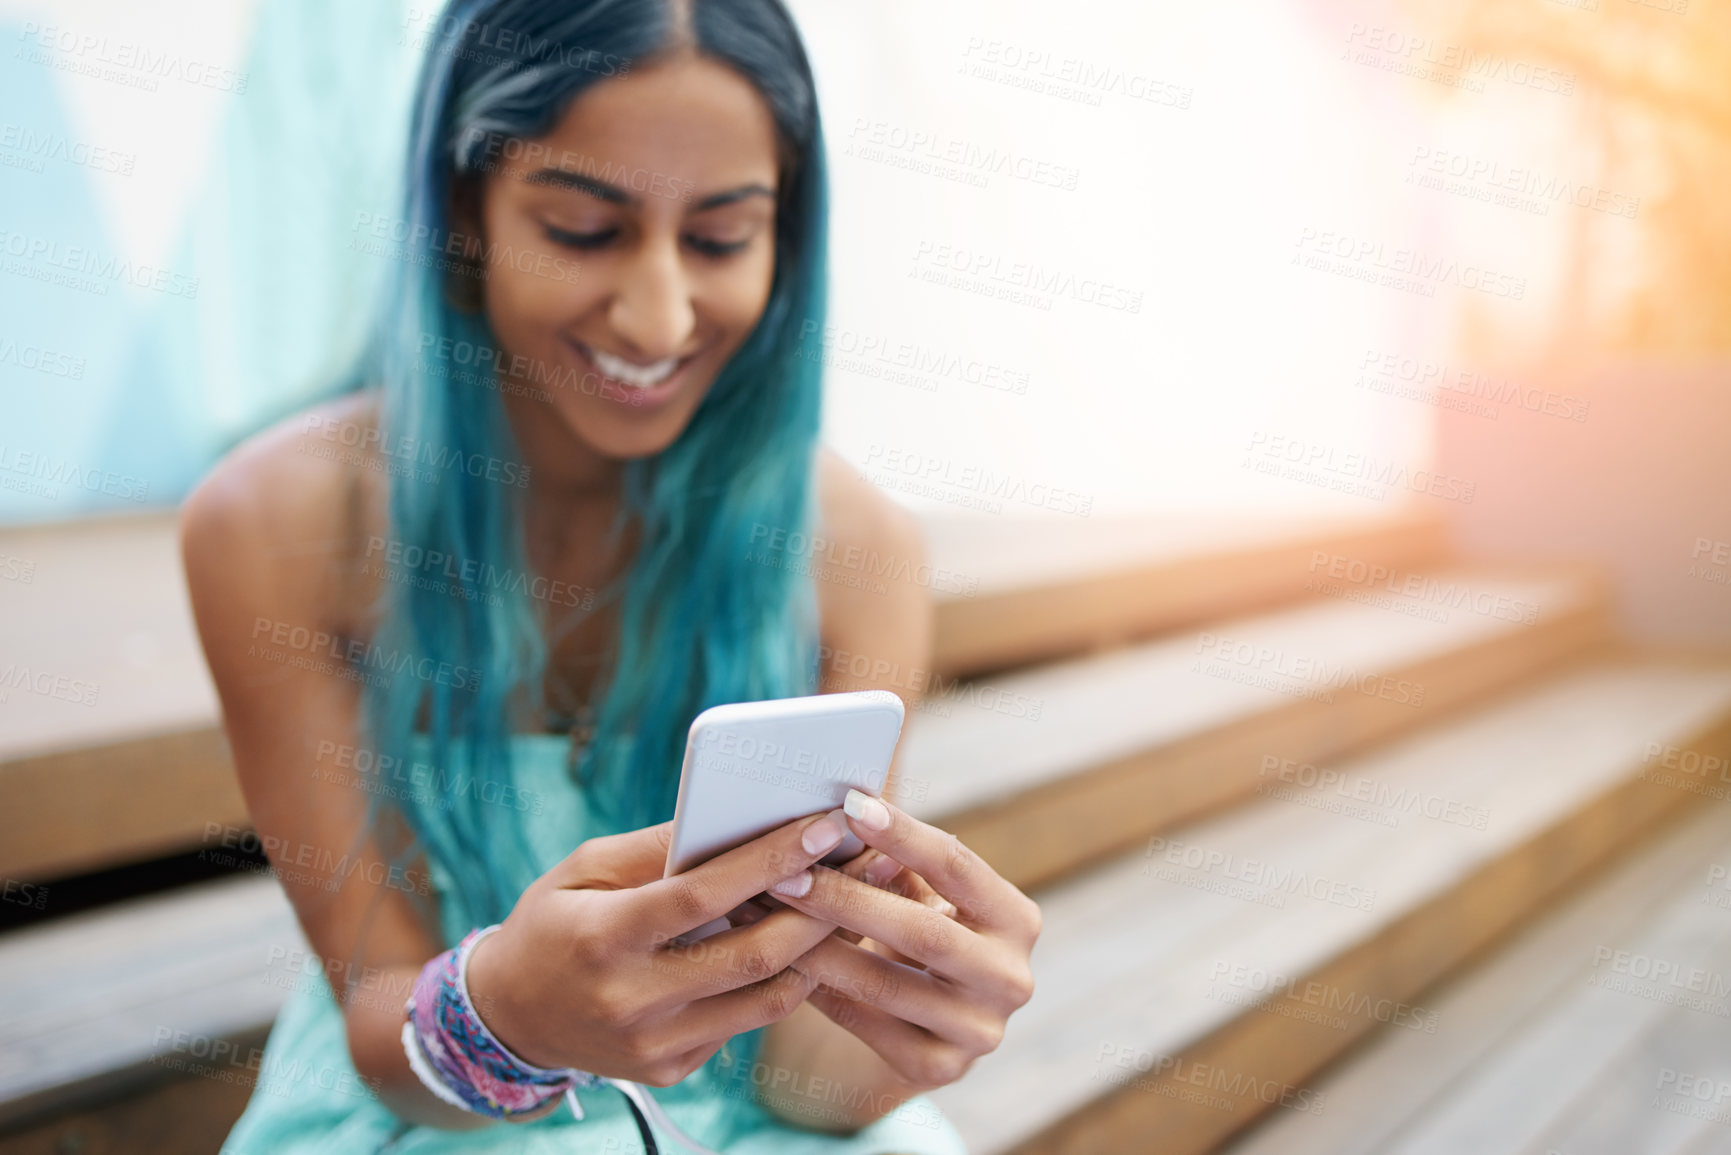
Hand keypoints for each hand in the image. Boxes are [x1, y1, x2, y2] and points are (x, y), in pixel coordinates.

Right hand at [464, 808, 854, 1086]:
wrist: (509, 1019)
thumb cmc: (553, 923)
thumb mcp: (585, 869)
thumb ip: (659, 847)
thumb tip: (738, 816)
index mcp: (602, 940)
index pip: (703, 896)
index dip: (770, 860)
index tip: (825, 825)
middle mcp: (630, 1002)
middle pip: (753, 954)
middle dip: (821, 905)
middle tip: (870, 862)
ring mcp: (657, 1046)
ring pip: (768, 996)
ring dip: (819, 946)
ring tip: (857, 897)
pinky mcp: (675, 1069)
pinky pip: (748, 1019)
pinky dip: (784, 977)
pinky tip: (810, 940)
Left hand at [763, 789, 1040, 1090]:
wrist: (934, 1021)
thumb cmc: (923, 929)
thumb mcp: (926, 894)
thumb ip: (897, 862)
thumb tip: (845, 811)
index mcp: (1017, 920)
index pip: (957, 867)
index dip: (904, 835)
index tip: (849, 805)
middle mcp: (1011, 978)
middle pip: (921, 932)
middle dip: (847, 899)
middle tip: (788, 875)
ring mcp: (980, 1031)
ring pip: (886, 984)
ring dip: (819, 947)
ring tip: (771, 918)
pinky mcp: (940, 1067)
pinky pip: (866, 1024)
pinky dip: (820, 990)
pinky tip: (783, 963)